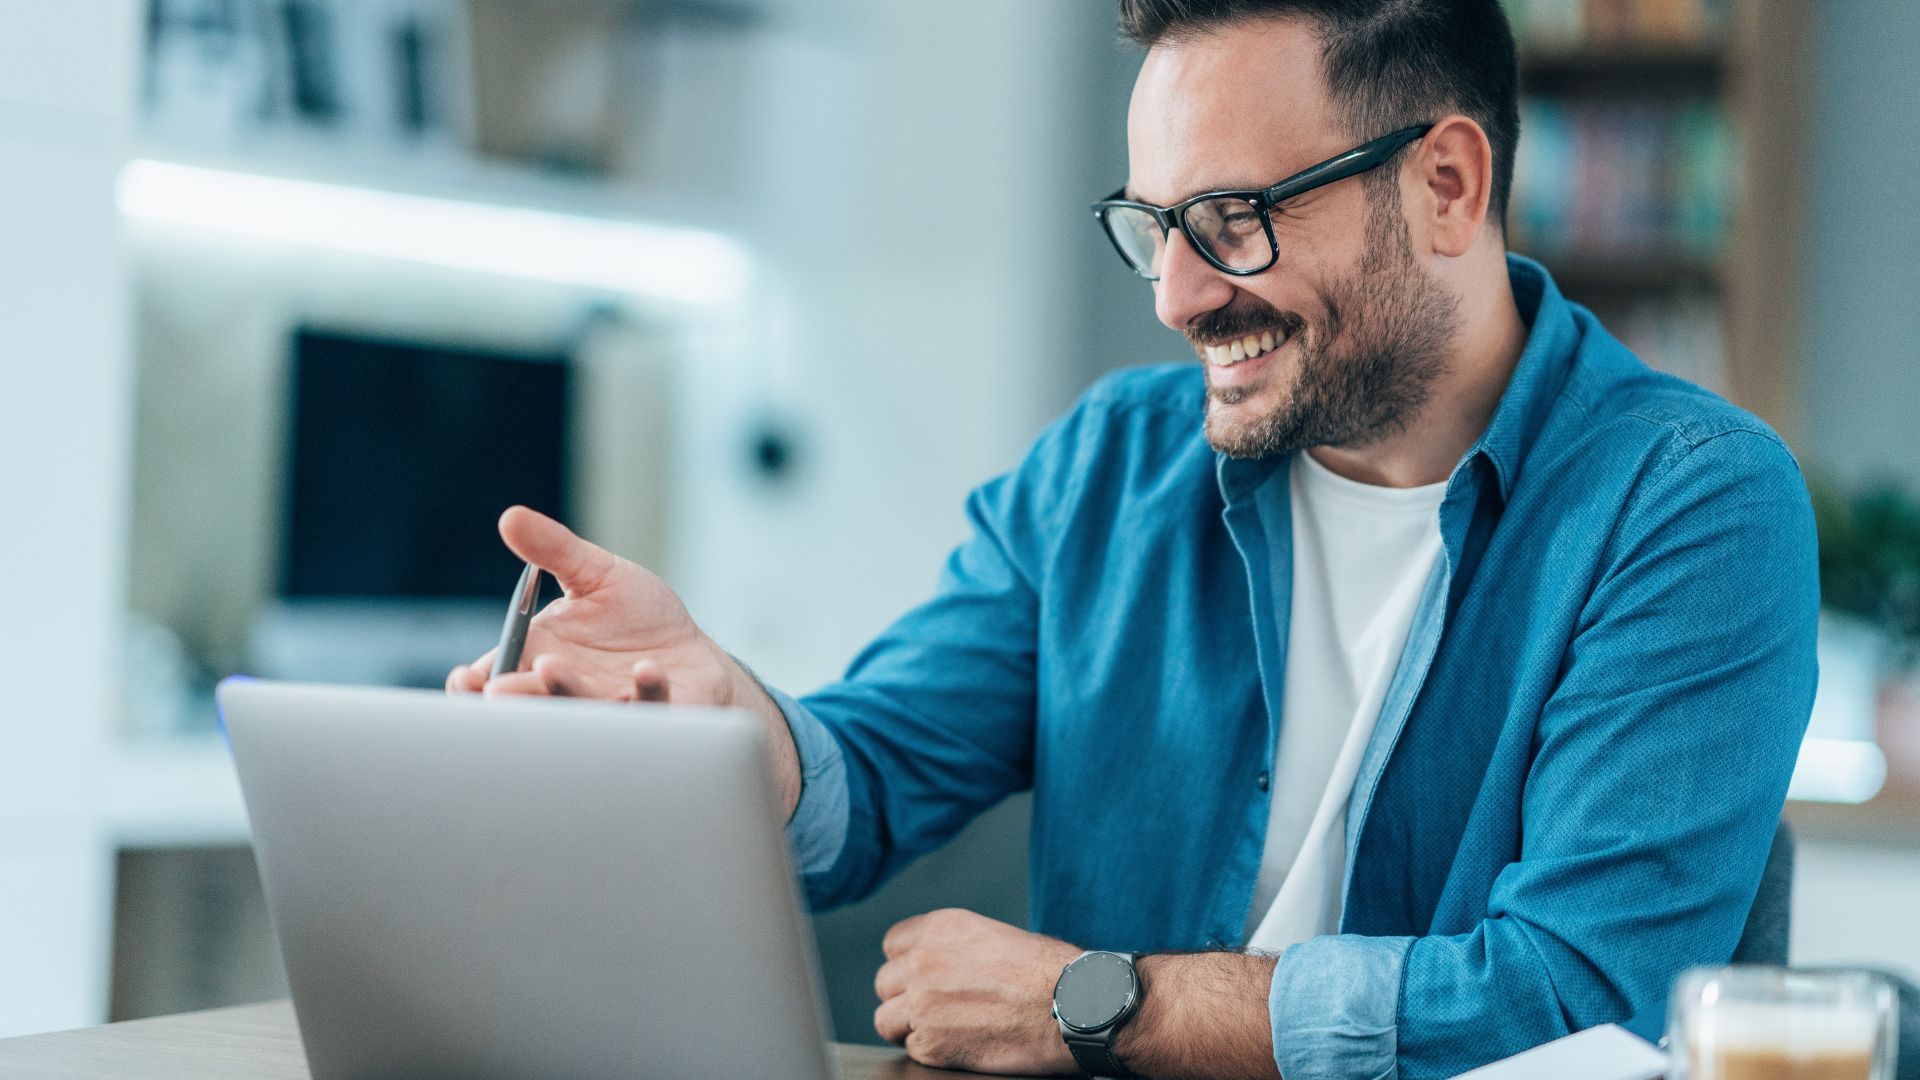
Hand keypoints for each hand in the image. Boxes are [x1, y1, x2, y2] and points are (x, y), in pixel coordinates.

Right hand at [446, 506, 801, 814]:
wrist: (692, 656)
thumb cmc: (637, 621)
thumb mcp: (596, 575)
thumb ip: (554, 551)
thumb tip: (512, 516)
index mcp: (540, 660)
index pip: (493, 679)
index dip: (474, 685)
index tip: (467, 677)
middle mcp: (568, 694)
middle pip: (529, 704)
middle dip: (513, 695)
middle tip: (499, 688)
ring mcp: (612, 711)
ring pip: (582, 711)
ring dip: (564, 692)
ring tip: (552, 668)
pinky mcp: (658, 714)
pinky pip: (650, 707)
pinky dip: (647, 691)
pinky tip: (647, 669)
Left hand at [872, 908, 1080, 1074]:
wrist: (1071, 1006)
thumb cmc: (1048, 971)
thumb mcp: (993, 936)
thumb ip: (953, 947)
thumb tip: (938, 963)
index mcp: (939, 928)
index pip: (892, 944)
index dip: (906, 963)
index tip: (921, 976)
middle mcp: (922, 962)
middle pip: (884, 983)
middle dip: (904, 996)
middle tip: (934, 1007)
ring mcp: (922, 1004)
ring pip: (886, 1020)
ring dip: (909, 1026)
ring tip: (942, 1029)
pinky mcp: (931, 1044)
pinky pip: (911, 1048)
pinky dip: (931, 1051)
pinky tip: (961, 1044)